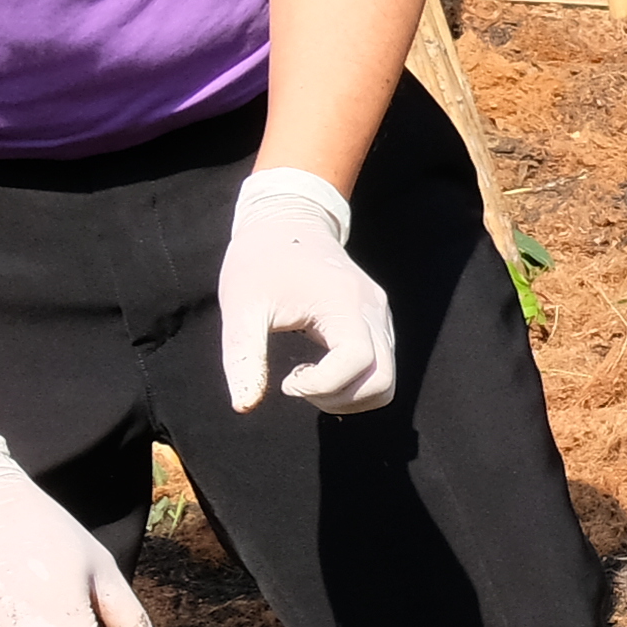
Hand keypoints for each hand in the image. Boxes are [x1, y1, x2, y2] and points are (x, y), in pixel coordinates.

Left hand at [218, 168, 397, 415]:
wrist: (288, 220)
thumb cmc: (259, 261)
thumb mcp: (240, 306)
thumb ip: (244, 356)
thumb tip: (244, 406)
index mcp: (345, 304)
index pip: (357, 363)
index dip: (322, 385)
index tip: (285, 381)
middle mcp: (373, 312)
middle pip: (383, 382)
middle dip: (339, 398)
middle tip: (298, 384)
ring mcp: (381, 317)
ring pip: (386, 381)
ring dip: (347, 395)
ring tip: (308, 378)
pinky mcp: (378, 321)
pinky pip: (380, 367)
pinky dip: (352, 383)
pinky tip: (318, 367)